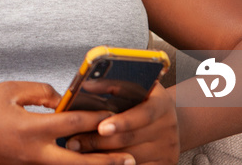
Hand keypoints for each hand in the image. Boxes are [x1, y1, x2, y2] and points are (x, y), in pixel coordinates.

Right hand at [0, 81, 136, 163]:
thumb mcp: (11, 91)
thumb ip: (43, 93)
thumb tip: (64, 101)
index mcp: (31, 129)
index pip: (74, 124)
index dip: (98, 120)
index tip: (118, 116)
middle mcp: (33, 154)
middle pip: (78, 162)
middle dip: (106, 162)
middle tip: (131, 159)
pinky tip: (82, 162)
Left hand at [64, 82, 178, 164]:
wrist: (168, 119)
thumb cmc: (143, 100)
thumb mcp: (135, 86)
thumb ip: (114, 84)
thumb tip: (87, 85)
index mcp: (162, 104)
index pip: (143, 114)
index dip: (122, 122)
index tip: (101, 127)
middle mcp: (168, 127)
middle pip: (130, 139)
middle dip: (97, 141)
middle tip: (73, 142)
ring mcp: (167, 149)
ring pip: (129, 158)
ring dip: (101, 156)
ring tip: (79, 152)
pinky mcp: (164, 164)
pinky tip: (98, 162)